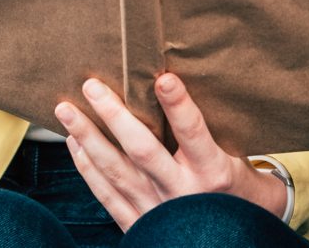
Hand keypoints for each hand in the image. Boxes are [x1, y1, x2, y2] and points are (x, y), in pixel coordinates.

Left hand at [54, 74, 291, 228]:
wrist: (233, 243)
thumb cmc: (240, 195)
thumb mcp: (240, 162)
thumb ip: (221, 133)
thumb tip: (202, 87)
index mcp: (212, 172)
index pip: (193, 133)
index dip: (179, 106)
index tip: (163, 78)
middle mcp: (181, 192)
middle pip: (142, 151)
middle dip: (114, 116)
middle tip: (92, 86)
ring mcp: (156, 210)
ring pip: (116, 172)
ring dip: (88, 138)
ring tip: (67, 111)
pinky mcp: (139, 225)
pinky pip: (107, 195)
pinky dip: (87, 169)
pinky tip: (75, 144)